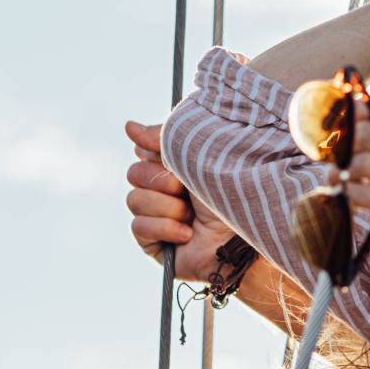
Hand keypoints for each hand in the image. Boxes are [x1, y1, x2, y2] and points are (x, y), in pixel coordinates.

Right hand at [124, 120, 237, 280]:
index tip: (168, 157)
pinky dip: (166, 228)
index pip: (145, 149)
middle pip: (134, 173)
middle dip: (162, 181)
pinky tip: (187, 234)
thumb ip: (165, 138)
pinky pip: (138, 226)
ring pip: (134, 199)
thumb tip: (129, 126)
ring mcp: (157, 216)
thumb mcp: (199, 156)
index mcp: (177, 166)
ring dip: (168, 207)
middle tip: (186, 190)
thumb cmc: (230, 193)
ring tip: (192, 217)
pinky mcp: (152, 242)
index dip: (153, 150)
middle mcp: (165, 189)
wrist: (240, 238)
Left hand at [344, 97, 369, 289]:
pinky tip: (345, 199)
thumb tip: (356, 130)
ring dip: (339, 171)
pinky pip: (365, 195)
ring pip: (362, 163)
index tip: (339, 118)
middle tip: (328, 152)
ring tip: (334, 179)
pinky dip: (346, 195)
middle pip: (369, 132)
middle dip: (341, 142)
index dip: (357, 108)